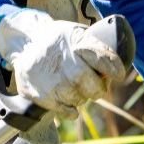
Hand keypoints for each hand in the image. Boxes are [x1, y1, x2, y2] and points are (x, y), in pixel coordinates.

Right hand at [0, 8, 125, 112]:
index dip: (114, 69)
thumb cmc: (56, 39)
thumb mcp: (75, 32)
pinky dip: (71, 109)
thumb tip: (118, 60)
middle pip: (94, 87)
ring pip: (80, 100)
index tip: (118, 74)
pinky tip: (66, 97)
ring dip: (81, 96)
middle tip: (94, 84)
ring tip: (73, 86)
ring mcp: (54, 82)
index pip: (103, 60)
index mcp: (77, 45)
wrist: (24, 43)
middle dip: (98, 88)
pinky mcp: (43, 96)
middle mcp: (66, 64)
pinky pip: (68, 111)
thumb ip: (95, 44)